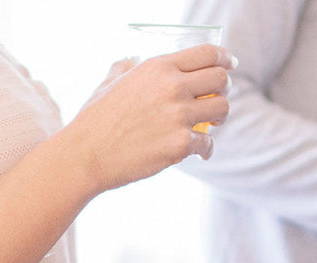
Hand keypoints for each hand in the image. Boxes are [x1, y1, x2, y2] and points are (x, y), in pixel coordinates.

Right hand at [67, 44, 233, 191]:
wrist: (86, 154)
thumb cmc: (95, 119)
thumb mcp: (109, 83)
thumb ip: (125, 68)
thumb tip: (129, 60)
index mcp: (158, 67)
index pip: (207, 54)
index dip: (224, 57)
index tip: (229, 64)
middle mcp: (172, 87)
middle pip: (221, 79)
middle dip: (223, 89)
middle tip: (217, 99)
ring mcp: (178, 116)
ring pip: (222, 109)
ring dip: (219, 118)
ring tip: (210, 125)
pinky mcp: (180, 144)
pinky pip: (208, 143)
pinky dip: (206, 149)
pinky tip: (199, 152)